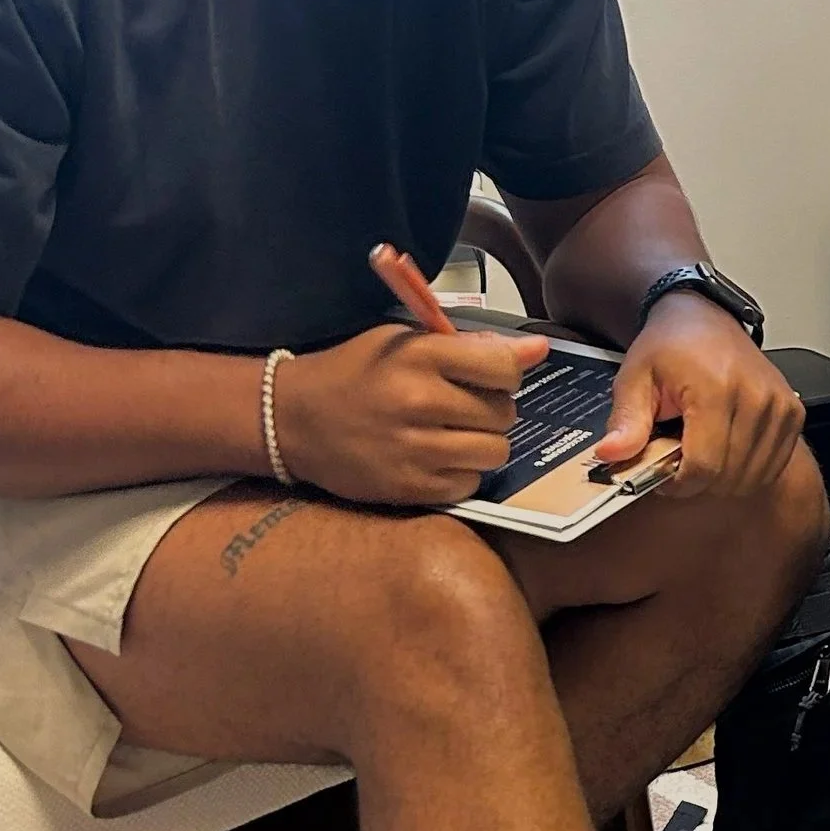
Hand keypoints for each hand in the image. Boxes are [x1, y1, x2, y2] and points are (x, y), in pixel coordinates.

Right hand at [272, 324, 547, 504]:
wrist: (291, 420)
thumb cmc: (354, 372)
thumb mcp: (404, 342)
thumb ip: (471, 346)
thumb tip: (538, 350)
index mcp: (420, 357)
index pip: (503, 368)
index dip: (506, 373)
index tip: (491, 376)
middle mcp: (420, 403)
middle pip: (504, 413)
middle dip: (494, 409)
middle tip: (465, 407)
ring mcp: (415, 450)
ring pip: (495, 452)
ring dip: (483, 444)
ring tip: (455, 434)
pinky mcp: (409, 488)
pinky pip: (470, 484)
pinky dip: (462, 474)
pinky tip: (437, 458)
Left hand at [595, 294, 804, 497]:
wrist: (703, 317)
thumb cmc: (670, 345)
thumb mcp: (635, 378)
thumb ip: (626, 421)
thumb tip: (610, 454)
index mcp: (716, 388)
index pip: (704, 466)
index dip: (678, 483)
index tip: (662, 476)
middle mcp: (756, 397)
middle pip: (728, 476)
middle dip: (698, 480)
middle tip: (677, 460)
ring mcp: (780, 406)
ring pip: (752, 477)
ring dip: (723, 477)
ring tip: (700, 450)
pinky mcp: (793, 413)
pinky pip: (772, 465)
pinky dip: (747, 468)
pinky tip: (725, 448)